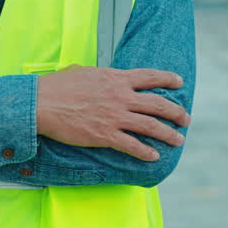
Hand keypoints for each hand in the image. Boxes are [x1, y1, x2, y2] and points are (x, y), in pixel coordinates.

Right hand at [36, 66, 189, 160]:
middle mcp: (121, 96)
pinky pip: (132, 145)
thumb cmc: (58, 86)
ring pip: (151, 126)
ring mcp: (115, 116)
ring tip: (178, 140)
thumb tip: (101, 75)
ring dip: (168, 134)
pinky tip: (154, 156)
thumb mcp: (82, 71)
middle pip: (158, 104)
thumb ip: (99, 75)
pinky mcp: (105, 135)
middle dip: (176, 112)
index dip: (168, 79)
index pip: (150, 77)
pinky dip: (146, 152)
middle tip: (186, 119)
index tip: (179, 83)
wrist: (42, 103)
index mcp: (116, 78)